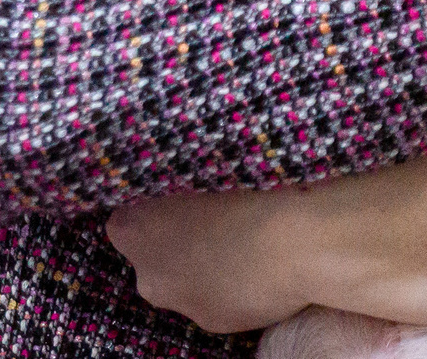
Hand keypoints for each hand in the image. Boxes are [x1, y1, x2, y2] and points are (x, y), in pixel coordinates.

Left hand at [107, 142, 426, 333]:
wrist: (302, 233)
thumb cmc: (252, 172)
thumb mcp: (203, 138)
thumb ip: (176, 139)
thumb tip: (166, 104)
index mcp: (128, 223)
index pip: (125, 208)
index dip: (153, 190)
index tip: (179, 174)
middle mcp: (144, 269)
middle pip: (150, 245)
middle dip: (175, 227)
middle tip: (213, 198)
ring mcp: (181, 299)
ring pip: (184, 272)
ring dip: (204, 254)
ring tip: (242, 226)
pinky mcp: (214, 321)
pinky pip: (216, 295)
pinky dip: (232, 278)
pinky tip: (257, 255)